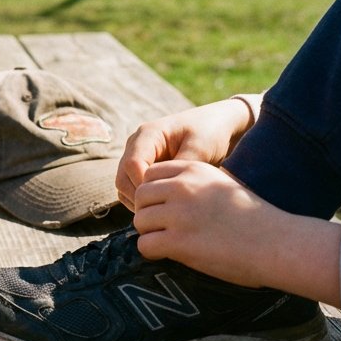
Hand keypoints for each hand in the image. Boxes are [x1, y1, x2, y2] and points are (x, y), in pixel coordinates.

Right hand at [116, 98, 254, 210]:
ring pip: (124, 186)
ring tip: (165, 213)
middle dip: (140, 198)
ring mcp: (138, 158)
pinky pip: (133, 190)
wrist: (218, 127)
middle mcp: (137, 146)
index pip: (132, 164)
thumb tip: (164, 191)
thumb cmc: (210, 133)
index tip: (165, 201)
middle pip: (122, 178)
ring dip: (140, 202)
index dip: (144, 186)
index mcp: (147, 135)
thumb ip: (179, 168)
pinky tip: (165, 209)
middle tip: (165, 213)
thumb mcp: (199, 149)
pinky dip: (144, 202)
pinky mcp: (144, 170)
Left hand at [132, 161, 274, 285]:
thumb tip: (164, 194)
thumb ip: (193, 183)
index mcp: (193, 169)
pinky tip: (167, 255)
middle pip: (140, 196)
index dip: (153, 194)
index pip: (149, 174)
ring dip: (149, 234)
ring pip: (140, 221)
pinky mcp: (180, 242)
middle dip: (147, 213)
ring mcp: (179, 214)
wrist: (279, 243)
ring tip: (167, 242)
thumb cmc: (255, 218)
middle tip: (162, 228)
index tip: (163, 208)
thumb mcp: (222, 184)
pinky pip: (145, 245)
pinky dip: (151, 252)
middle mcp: (182, 187)